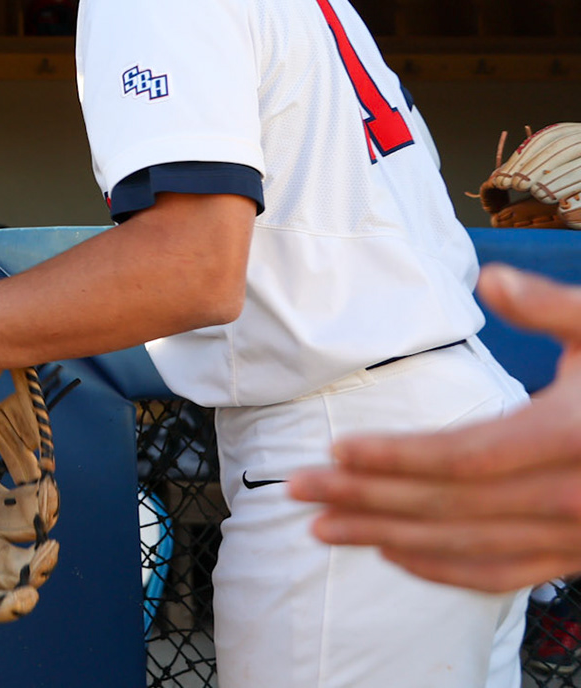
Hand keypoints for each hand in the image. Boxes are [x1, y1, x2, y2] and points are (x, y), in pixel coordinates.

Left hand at [289, 265, 580, 591]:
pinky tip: (392, 554)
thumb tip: (492, 277)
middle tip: (299, 489)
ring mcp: (576, 535)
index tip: (337, 451)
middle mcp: (572, 496)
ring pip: (466, 545)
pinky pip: (503, 574)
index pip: (465, 457)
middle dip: (367, 498)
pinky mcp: (576, 556)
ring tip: (322, 526)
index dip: (397, 457)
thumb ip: (551, 305)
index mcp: (570, 436)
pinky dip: (444, 569)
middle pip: (450, 505)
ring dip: (388, 538)